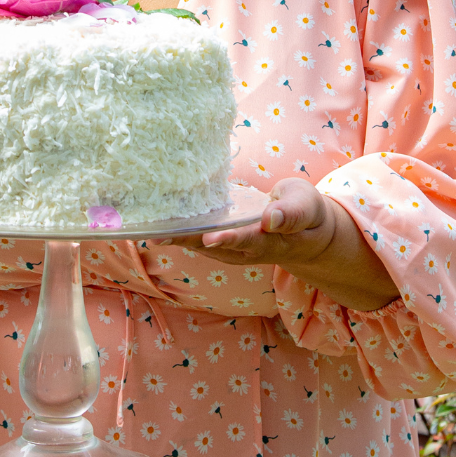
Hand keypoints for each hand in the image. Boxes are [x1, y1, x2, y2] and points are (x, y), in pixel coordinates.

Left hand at [171, 178, 333, 274]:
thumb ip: (291, 213)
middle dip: (186, 240)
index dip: (229, 238)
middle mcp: (247, 249)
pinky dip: (179, 229)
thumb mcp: (307, 207)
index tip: (209, 237)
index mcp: (270, 240)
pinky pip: (199, 235)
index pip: (247, 240)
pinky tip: (159, 220)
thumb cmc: (306, 213)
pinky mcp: (224, 238)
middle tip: (157, 235)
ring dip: (176, 237)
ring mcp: (233, 247)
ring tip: (148, 228)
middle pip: (213, 246)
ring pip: (201, 244)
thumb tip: (270, 218)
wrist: (305, 232)